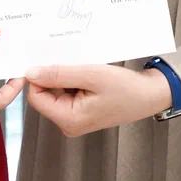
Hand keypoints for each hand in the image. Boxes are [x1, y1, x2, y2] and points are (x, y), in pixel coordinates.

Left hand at [25, 64, 170, 136]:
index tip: (46, 57)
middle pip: (44, 94)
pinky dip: (72, 78)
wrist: (150, 95)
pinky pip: (67, 90)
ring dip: (64, 74)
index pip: (36, 97)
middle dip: (53, 74)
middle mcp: (68, 122)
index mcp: (69, 119)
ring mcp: (74, 117)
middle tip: (70, 59)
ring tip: (82, 65)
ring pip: (55, 90)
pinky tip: (86, 70)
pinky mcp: (81, 109)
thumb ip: (58, 74)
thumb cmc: (125, 88)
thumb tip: (30, 72)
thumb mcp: (91, 75)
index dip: (37, 76)